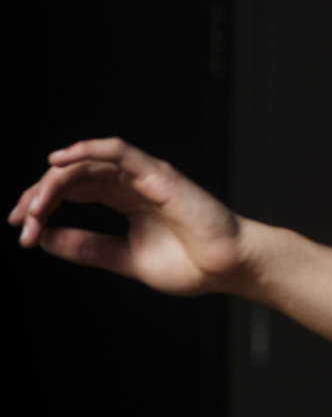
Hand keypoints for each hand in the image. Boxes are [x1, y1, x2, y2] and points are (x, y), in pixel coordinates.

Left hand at [8, 138, 245, 295]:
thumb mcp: (124, 258)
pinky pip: (119, 151)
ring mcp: (144, 175)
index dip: (43, 204)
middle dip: (41, 195)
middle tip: (21, 221)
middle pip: (75, 175)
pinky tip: (61, 159)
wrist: (225, 267)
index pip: (75, 189)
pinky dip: (89, 149)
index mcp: (124, 199)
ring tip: (34, 205)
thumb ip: (88, 247)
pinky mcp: (158, 173)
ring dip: (56, 179)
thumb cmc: (188, 263)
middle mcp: (131, 183)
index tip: (21, 230)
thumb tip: (45, 238)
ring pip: (90, 161)